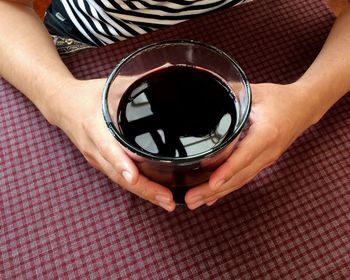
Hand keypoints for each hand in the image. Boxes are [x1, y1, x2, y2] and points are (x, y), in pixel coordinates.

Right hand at [48, 78, 175, 211]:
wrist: (61, 104)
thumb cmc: (87, 95)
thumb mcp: (110, 85)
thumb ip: (138, 80)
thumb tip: (168, 69)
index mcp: (94, 127)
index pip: (108, 147)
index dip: (121, 162)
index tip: (134, 177)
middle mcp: (93, 148)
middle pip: (117, 173)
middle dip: (143, 189)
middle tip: (167, 200)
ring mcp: (95, 158)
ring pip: (119, 180)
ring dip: (143, 194)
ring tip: (166, 202)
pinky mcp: (98, 163)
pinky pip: (117, 178)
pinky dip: (136, 189)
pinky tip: (153, 195)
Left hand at [185, 82, 320, 208]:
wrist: (304, 107)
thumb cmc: (279, 99)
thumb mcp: (255, 91)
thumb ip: (232, 92)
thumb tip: (206, 89)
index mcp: (266, 133)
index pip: (245, 155)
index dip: (228, 170)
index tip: (212, 182)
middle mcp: (267, 152)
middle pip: (239, 176)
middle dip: (213, 190)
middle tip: (190, 200)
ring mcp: (266, 160)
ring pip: (240, 181)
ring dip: (217, 194)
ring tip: (195, 203)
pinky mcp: (262, 162)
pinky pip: (243, 178)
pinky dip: (226, 188)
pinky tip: (211, 197)